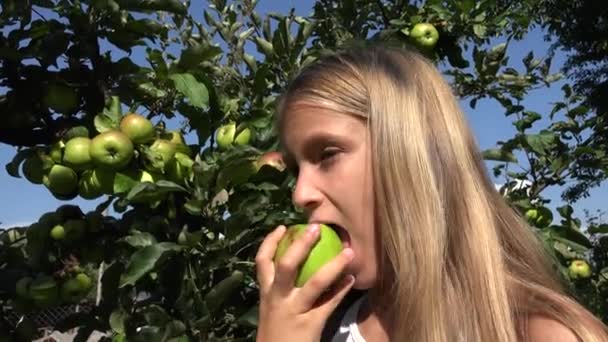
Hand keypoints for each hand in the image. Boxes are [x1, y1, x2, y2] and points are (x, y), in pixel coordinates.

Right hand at [255, 224, 354, 341]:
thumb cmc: (277, 333)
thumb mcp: (272, 310)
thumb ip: (281, 292)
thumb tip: (297, 268)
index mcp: (266, 294)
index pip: (262, 262)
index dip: (270, 242)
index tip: (283, 227)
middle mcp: (277, 299)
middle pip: (286, 265)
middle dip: (300, 244)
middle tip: (316, 228)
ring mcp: (294, 312)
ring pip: (314, 283)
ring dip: (333, 265)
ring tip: (348, 252)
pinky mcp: (310, 325)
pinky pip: (329, 304)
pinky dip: (341, 291)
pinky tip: (351, 280)